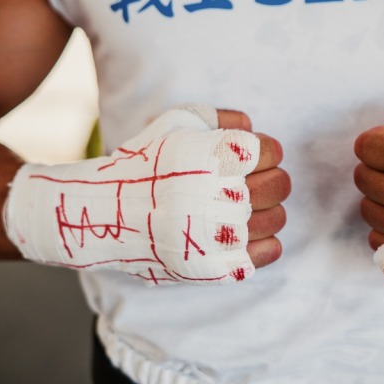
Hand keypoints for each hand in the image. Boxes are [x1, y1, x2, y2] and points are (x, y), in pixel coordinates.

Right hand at [5, 104, 288, 284]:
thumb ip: (218, 118)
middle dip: (272, 180)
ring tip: (246, 209)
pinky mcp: (214, 265)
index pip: (270, 151)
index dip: (266, 152)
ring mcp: (217, 233)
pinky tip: (246, 234)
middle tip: (255, 184)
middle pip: (278, 185)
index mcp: (212, 156)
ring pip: (276, 219)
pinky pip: (266, 253)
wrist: (105, 214)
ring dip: (269, 211)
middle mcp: (218, 194)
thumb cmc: (143, 164)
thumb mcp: (174, 123)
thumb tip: (251, 125)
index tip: (251, 158)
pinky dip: (265, 243)